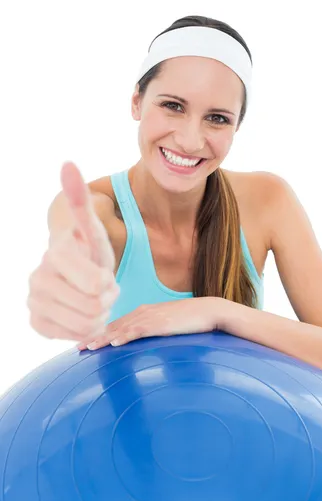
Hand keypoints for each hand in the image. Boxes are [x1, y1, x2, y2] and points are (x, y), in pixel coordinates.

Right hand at [27, 162, 119, 341]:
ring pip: (86, 324)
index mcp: (56, 253)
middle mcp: (38, 277)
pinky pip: (74, 336)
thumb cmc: (88, 252)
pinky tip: (82, 313)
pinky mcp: (37, 323)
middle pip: (94, 306)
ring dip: (99, 315)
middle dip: (106, 299)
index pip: (97, 283)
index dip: (108, 283)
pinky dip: (86, 329)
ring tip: (94, 300)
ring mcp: (34, 301)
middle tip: (102, 289)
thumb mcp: (93, 229)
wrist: (75, 275)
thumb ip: (83, 202)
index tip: (104, 275)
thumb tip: (68, 164)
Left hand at [78, 297, 225, 349]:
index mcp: (144, 313)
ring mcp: (152, 317)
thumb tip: (149, 350)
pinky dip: (124, 336)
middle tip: (77, 348)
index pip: (117, 324)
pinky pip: (138, 330)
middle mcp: (144, 312)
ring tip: (88, 348)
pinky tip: (113, 343)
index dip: (99, 332)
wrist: (210, 312)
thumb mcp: (169, 328)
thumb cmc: (192, 321)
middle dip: (94, 336)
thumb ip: (156, 335)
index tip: (85, 342)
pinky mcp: (161, 324)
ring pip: (121, 328)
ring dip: (103, 338)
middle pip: (113, 325)